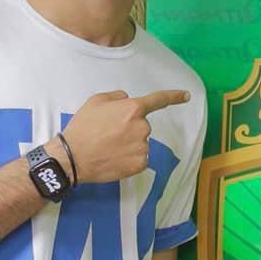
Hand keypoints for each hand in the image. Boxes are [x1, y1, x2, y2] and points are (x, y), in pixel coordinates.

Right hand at [54, 88, 189, 183]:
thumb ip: (117, 97)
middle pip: (141, 125)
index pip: (158, 100)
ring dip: (128, 143)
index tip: (187, 95)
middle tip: (107, 133)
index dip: (174, 96)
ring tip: (107, 146)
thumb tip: (128, 100)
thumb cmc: (83, 127)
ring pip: (140, 142)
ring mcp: (143, 147)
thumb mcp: (96, 101)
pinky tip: (113, 157)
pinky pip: (139, 157)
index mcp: (133, 109)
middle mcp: (142, 127)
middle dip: (129, 127)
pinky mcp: (140, 164)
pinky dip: (129, 158)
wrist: (73, 158)